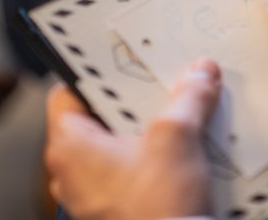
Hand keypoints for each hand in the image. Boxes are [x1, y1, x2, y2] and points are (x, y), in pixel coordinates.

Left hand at [45, 58, 220, 219]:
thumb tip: (200, 72)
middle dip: (133, 99)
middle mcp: (73, 170)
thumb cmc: (157, 208)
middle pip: (99, 115)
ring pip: (118, 141)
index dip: (95, 72)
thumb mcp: (176, 137)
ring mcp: (94, 190)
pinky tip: (180, 147)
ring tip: (176, 113)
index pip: (68, 91)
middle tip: (159, 85)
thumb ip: (188, 97)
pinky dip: (153, 152)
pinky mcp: (118, 203)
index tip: (121, 62)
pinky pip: (131, 165)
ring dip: (147, 126)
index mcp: (70, 147)